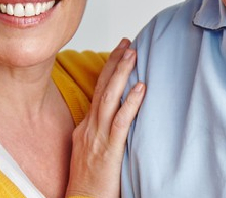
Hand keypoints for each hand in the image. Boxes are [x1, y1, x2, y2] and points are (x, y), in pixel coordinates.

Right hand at [65, 39, 145, 197]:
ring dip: (122, 74)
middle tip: (128, 42)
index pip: (97, 91)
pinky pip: (120, 122)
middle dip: (115, 63)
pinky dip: (130, 103)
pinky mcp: (108, 151)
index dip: (109, 69)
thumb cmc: (89, 183)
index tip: (120, 51)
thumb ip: (102, 133)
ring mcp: (96, 138)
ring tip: (133, 54)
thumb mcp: (92, 152)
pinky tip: (140, 89)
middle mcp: (88, 128)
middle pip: (102, 88)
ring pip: (109, 98)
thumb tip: (117, 118)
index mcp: (85, 128)